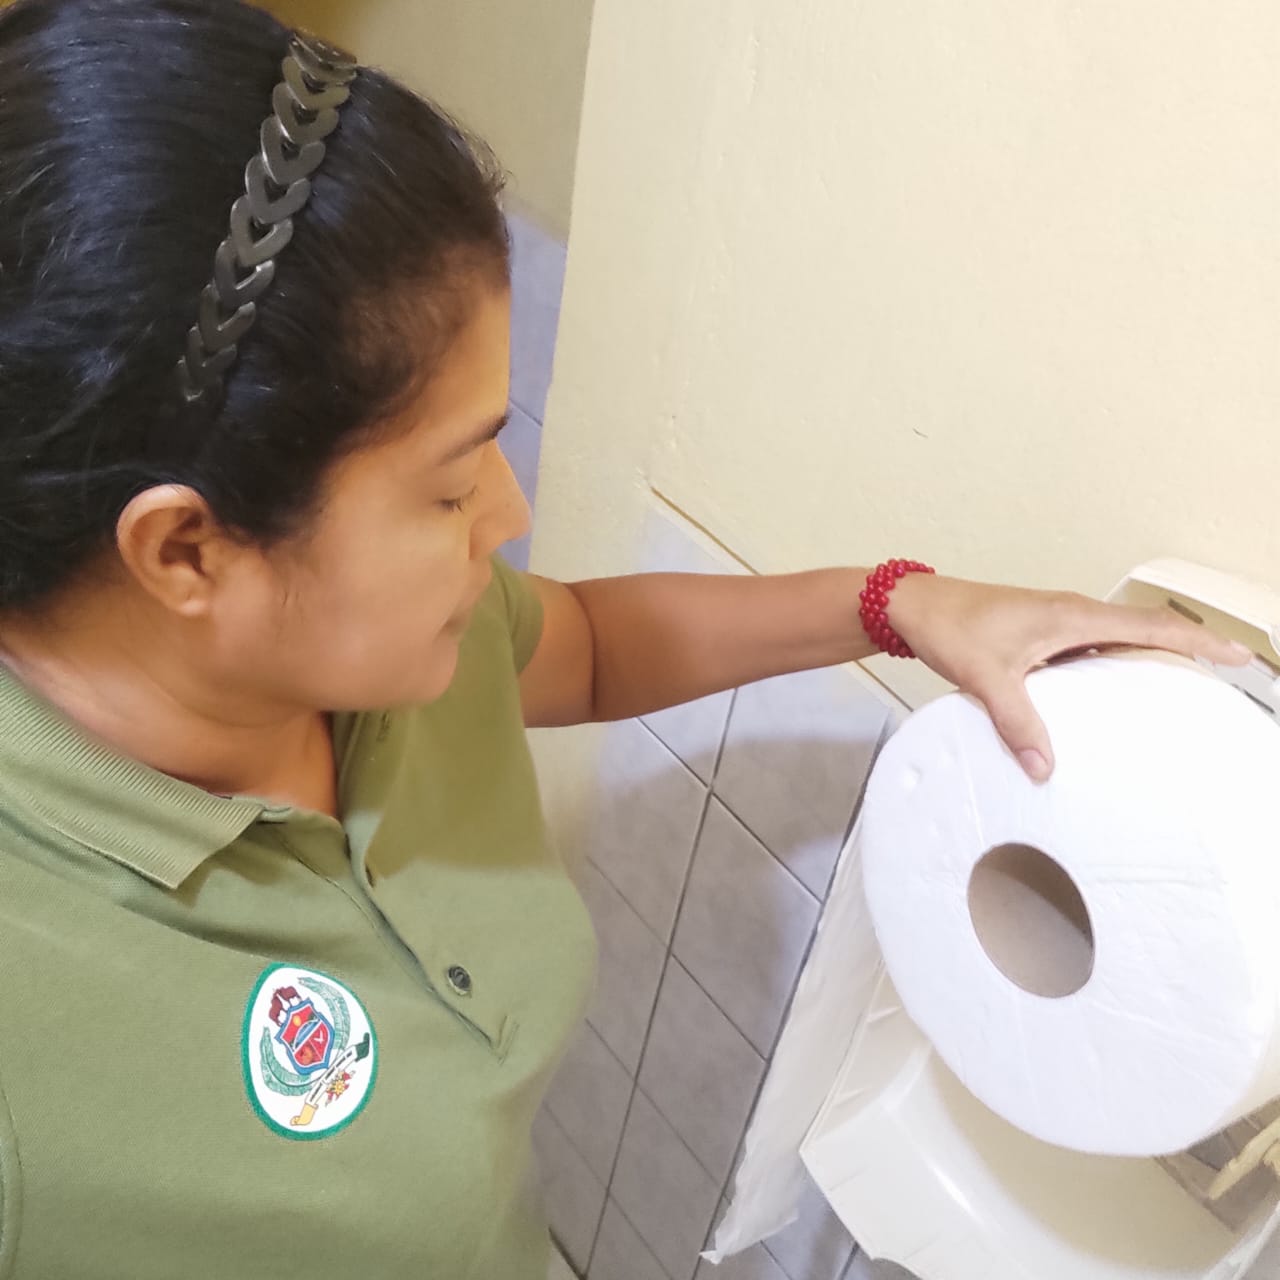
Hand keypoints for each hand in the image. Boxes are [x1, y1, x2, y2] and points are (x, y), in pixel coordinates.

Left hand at [887, 575, 1250, 780]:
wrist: (912, 605)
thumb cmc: (949, 626)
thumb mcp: (985, 677)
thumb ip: (1016, 721)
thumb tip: (1045, 767)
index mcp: (1071, 616)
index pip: (1151, 626)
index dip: (1199, 640)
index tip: (1238, 655)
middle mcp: (1071, 613)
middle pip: (1146, 628)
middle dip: (1189, 645)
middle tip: (1226, 670)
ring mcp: (1057, 621)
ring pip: (1120, 635)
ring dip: (1154, 651)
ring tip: (1184, 682)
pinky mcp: (1041, 631)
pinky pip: (1093, 644)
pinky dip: (1117, 659)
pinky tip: (1115, 687)